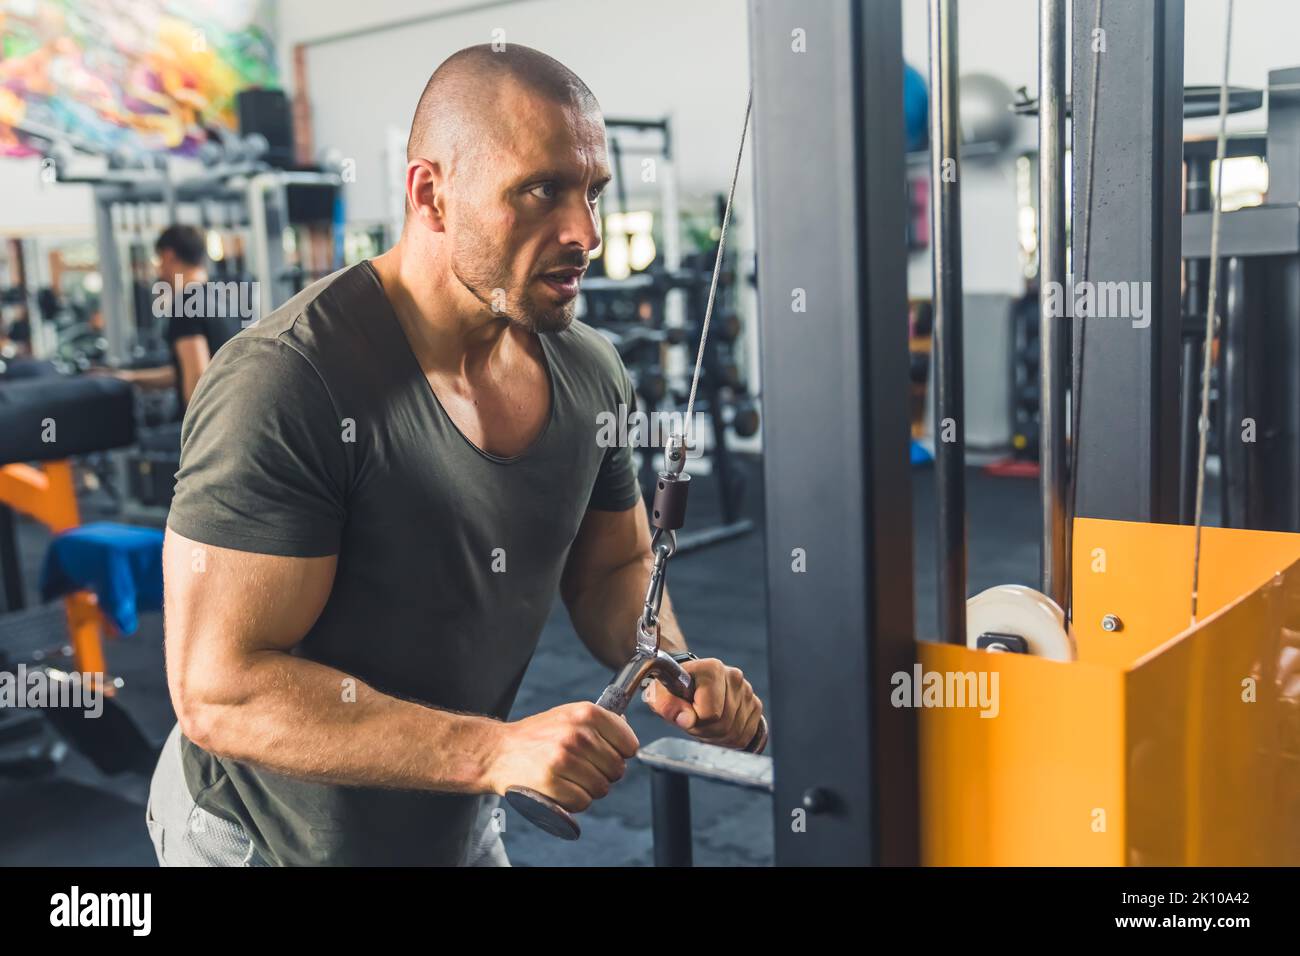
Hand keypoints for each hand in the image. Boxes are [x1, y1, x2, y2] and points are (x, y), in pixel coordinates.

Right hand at [485, 702, 639, 811]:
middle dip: (604, 774)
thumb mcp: (568, 715)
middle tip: (584, 770)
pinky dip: (574, 802)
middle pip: (617, 769)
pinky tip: (561, 790)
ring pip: (601, 788)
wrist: (497, 751)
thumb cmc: (536, 735)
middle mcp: (577, 733)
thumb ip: (598, 721)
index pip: (629, 743)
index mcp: (586, 713)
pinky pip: (582, 802)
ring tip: (571, 779)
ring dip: (589, 790)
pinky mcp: (551, 782)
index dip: (621, 754)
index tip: (607, 755)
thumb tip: (626, 727)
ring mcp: (564, 758)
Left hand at [643, 657, 765, 750]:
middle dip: (705, 730)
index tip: (685, 711)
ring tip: (704, 720)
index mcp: (713, 669)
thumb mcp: (660, 694)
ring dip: (716, 735)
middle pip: (723, 724)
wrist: (690, 682)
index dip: (694, 720)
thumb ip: (668, 705)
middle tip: (693, 719)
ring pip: (734, 732)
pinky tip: (717, 725)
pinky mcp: (755, 705)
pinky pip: (745, 734)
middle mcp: (734, 677)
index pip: (709, 713)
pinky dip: (729, 737)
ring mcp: (747, 691)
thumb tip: (686, 719)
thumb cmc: (675, 688)